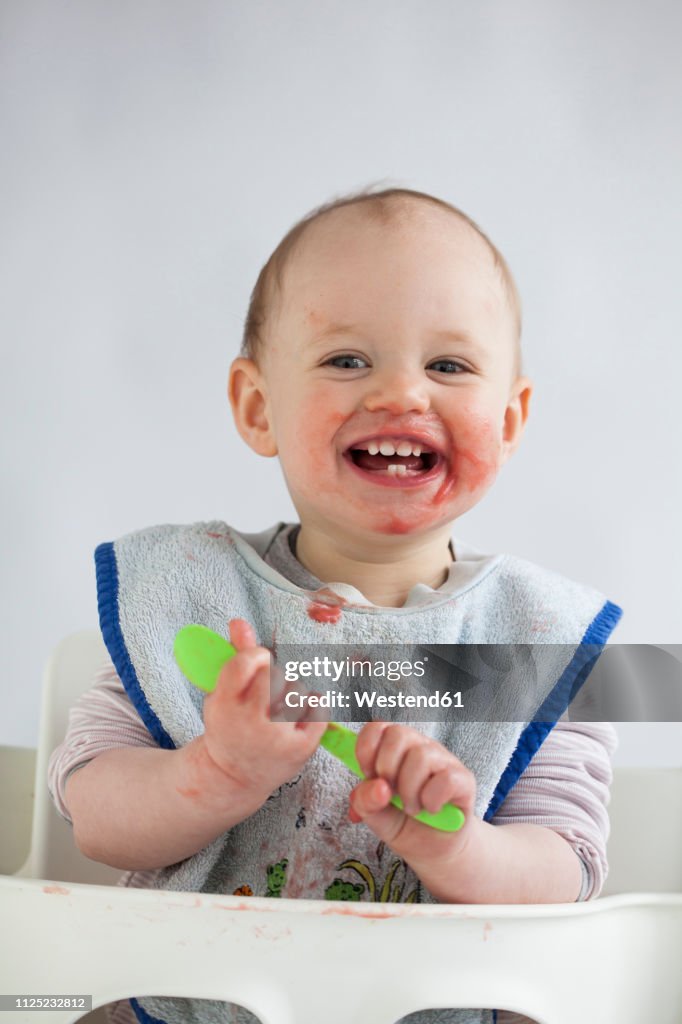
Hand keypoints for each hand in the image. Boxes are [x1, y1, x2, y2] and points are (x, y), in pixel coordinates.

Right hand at [200, 618, 326, 805]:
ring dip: (292, 693)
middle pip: (275, 673)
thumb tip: (239, 621)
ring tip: (278, 711)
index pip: (247, 661)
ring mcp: (276, 737)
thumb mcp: (222, 693)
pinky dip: (313, 706)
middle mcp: (249, 722)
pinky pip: (319, 707)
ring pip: (298, 689)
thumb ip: (234, 655)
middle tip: (266, 693)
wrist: (233, 776)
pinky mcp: (301, 749)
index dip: (256, 656)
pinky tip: (298, 718)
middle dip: (274, 677)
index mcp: (224, 705)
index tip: (257, 664)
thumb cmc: (229, 726)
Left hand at [349, 723, 478, 894]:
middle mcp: (419, 748)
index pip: (376, 728)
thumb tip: (378, 786)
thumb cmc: (404, 824)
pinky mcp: (463, 780)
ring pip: (421, 756)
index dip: (367, 750)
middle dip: (387, 768)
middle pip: (399, 734)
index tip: (369, 775)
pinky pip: (446, 779)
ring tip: (411, 808)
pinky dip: (431, 799)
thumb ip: (365, 800)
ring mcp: (443, 761)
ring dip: (409, 790)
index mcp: (394, 749)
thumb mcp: (375, 816)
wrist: (433, 851)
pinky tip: (430, 809)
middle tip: (390, 794)